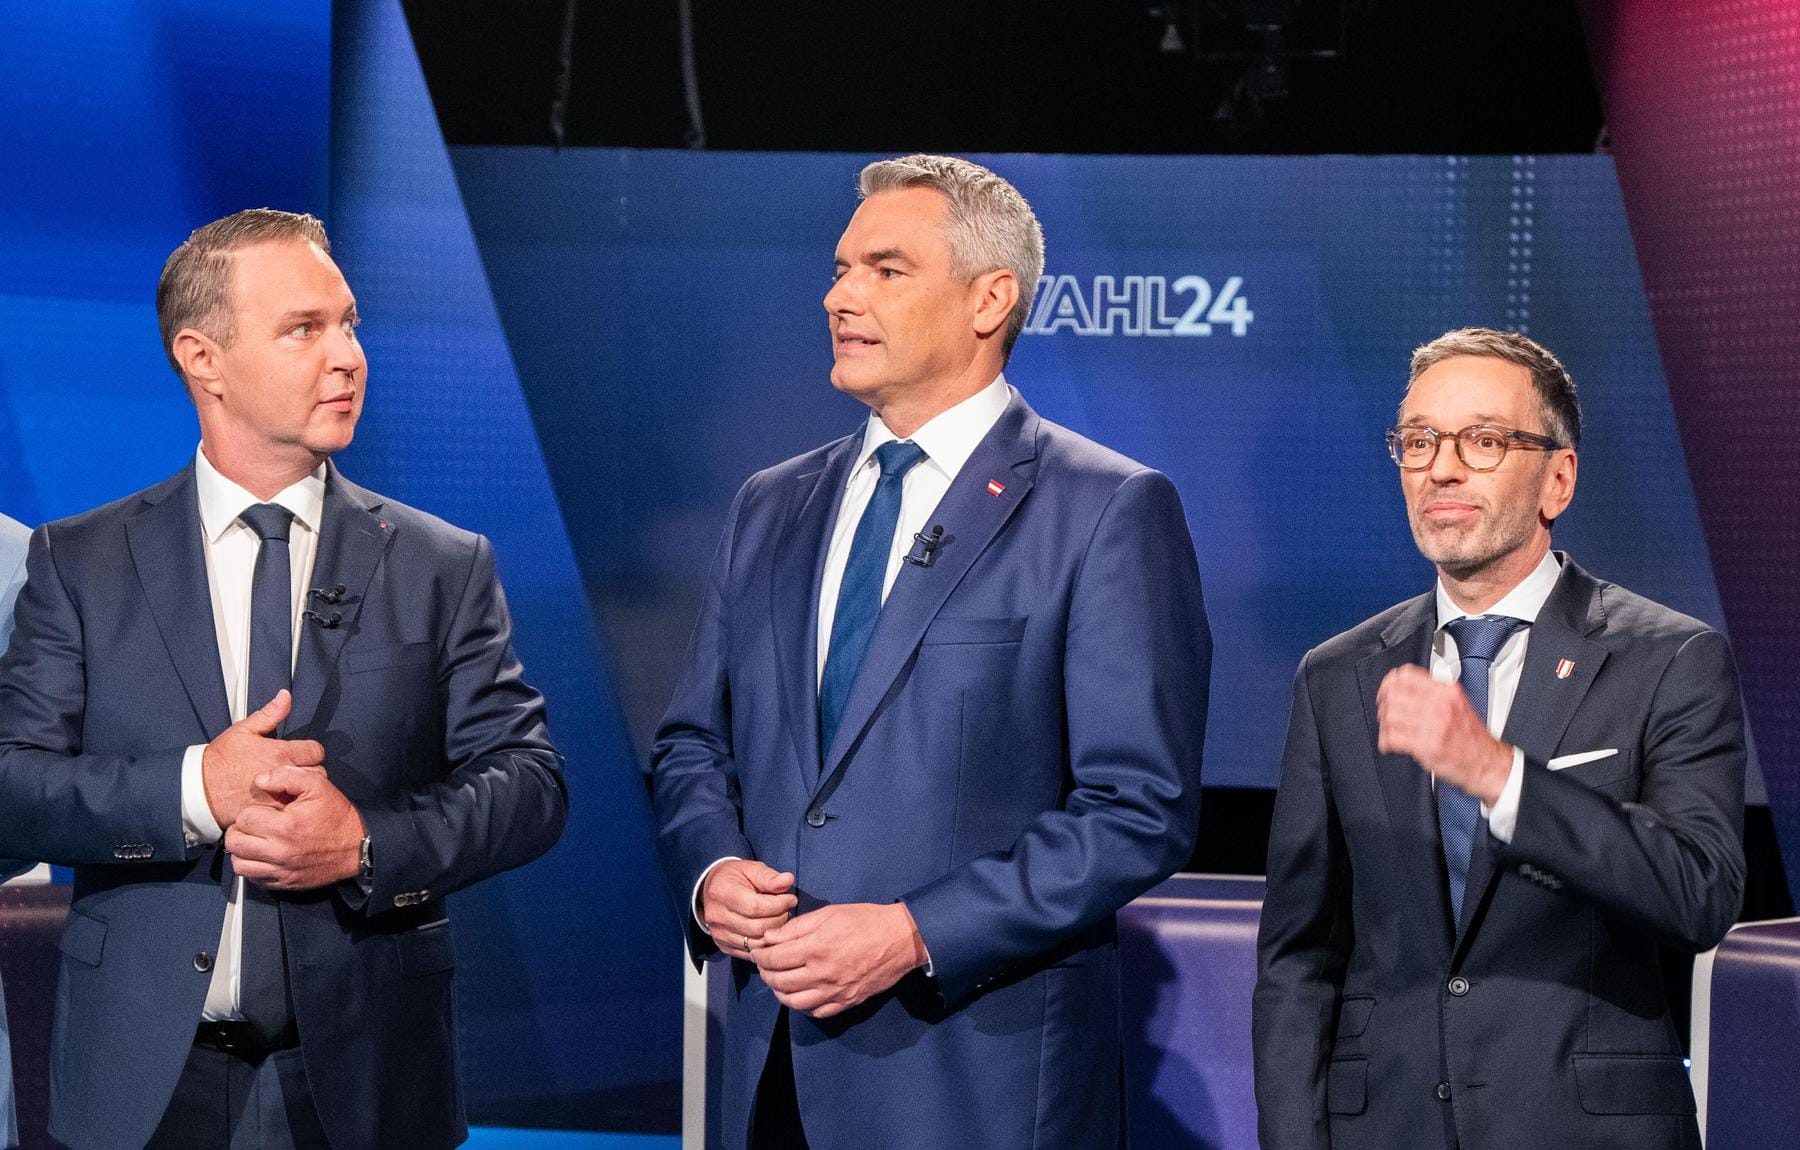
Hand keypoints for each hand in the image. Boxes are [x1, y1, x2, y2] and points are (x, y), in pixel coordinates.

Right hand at [202, 691, 325, 828]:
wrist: (199, 788)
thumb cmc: (220, 759)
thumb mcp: (244, 730)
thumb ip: (270, 714)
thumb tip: (285, 696)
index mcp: (279, 752)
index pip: (316, 751)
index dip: (311, 752)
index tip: (302, 754)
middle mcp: (282, 774)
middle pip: (318, 773)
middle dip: (311, 771)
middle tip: (296, 771)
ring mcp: (278, 796)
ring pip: (307, 794)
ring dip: (302, 790)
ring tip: (289, 786)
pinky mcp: (271, 814)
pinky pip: (293, 811)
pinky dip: (291, 806)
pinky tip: (281, 801)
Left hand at [225, 764, 365, 890]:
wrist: (358, 847)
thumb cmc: (336, 815)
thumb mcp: (318, 785)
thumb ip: (287, 776)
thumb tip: (259, 780)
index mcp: (285, 826)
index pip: (244, 819)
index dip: (250, 812)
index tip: (263, 812)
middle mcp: (280, 852)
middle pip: (235, 843)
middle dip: (241, 831)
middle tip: (254, 826)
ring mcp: (281, 871)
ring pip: (239, 865)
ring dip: (243, 852)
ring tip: (255, 842)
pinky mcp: (284, 883)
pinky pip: (253, 879)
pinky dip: (253, 868)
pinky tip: (263, 856)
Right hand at [701, 859, 796, 957]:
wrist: (710, 890)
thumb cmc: (734, 878)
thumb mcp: (751, 869)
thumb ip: (769, 877)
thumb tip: (788, 880)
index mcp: (722, 892)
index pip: (755, 907)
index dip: (779, 905)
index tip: (791, 899)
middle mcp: (717, 916)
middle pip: (756, 928)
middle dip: (779, 920)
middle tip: (786, 910)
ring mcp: (719, 934)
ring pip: (755, 944)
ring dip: (774, 934)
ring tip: (779, 920)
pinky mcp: (723, 946)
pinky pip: (750, 953)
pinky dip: (765, 945)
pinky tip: (771, 932)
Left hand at [752, 902, 927, 1017]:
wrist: (901, 939)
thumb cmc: (865, 921)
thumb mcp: (829, 914)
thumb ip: (796, 927)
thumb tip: (770, 937)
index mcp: (816, 948)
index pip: (774, 958)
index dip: (760, 956)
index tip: (757, 951)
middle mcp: (822, 974)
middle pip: (779, 982)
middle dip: (765, 974)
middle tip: (764, 966)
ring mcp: (835, 992)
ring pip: (793, 1002)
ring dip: (779, 993)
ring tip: (778, 981)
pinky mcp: (846, 1002)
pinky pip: (816, 1012)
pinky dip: (802, 1005)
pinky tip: (800, 994)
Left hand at [1377, 664, 1513, 803]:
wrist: (1488, 763)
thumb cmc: (1472, 738)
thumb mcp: (1458, 704)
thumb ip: (1435, 692)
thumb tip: (1405, 686)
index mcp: (1447, 692)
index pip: (1408, 675)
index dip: (1390, 682)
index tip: (1386, 690)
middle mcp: (1441, 705)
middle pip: (1394, 694)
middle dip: (1384, 704)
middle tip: (1384, 713)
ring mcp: (1434, 725)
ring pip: (1391, 715)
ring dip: (1384, 724)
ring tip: (1388, 730)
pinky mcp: (1427, 746)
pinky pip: (1393, 737)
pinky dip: (1385, 741)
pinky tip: (1389, 744)